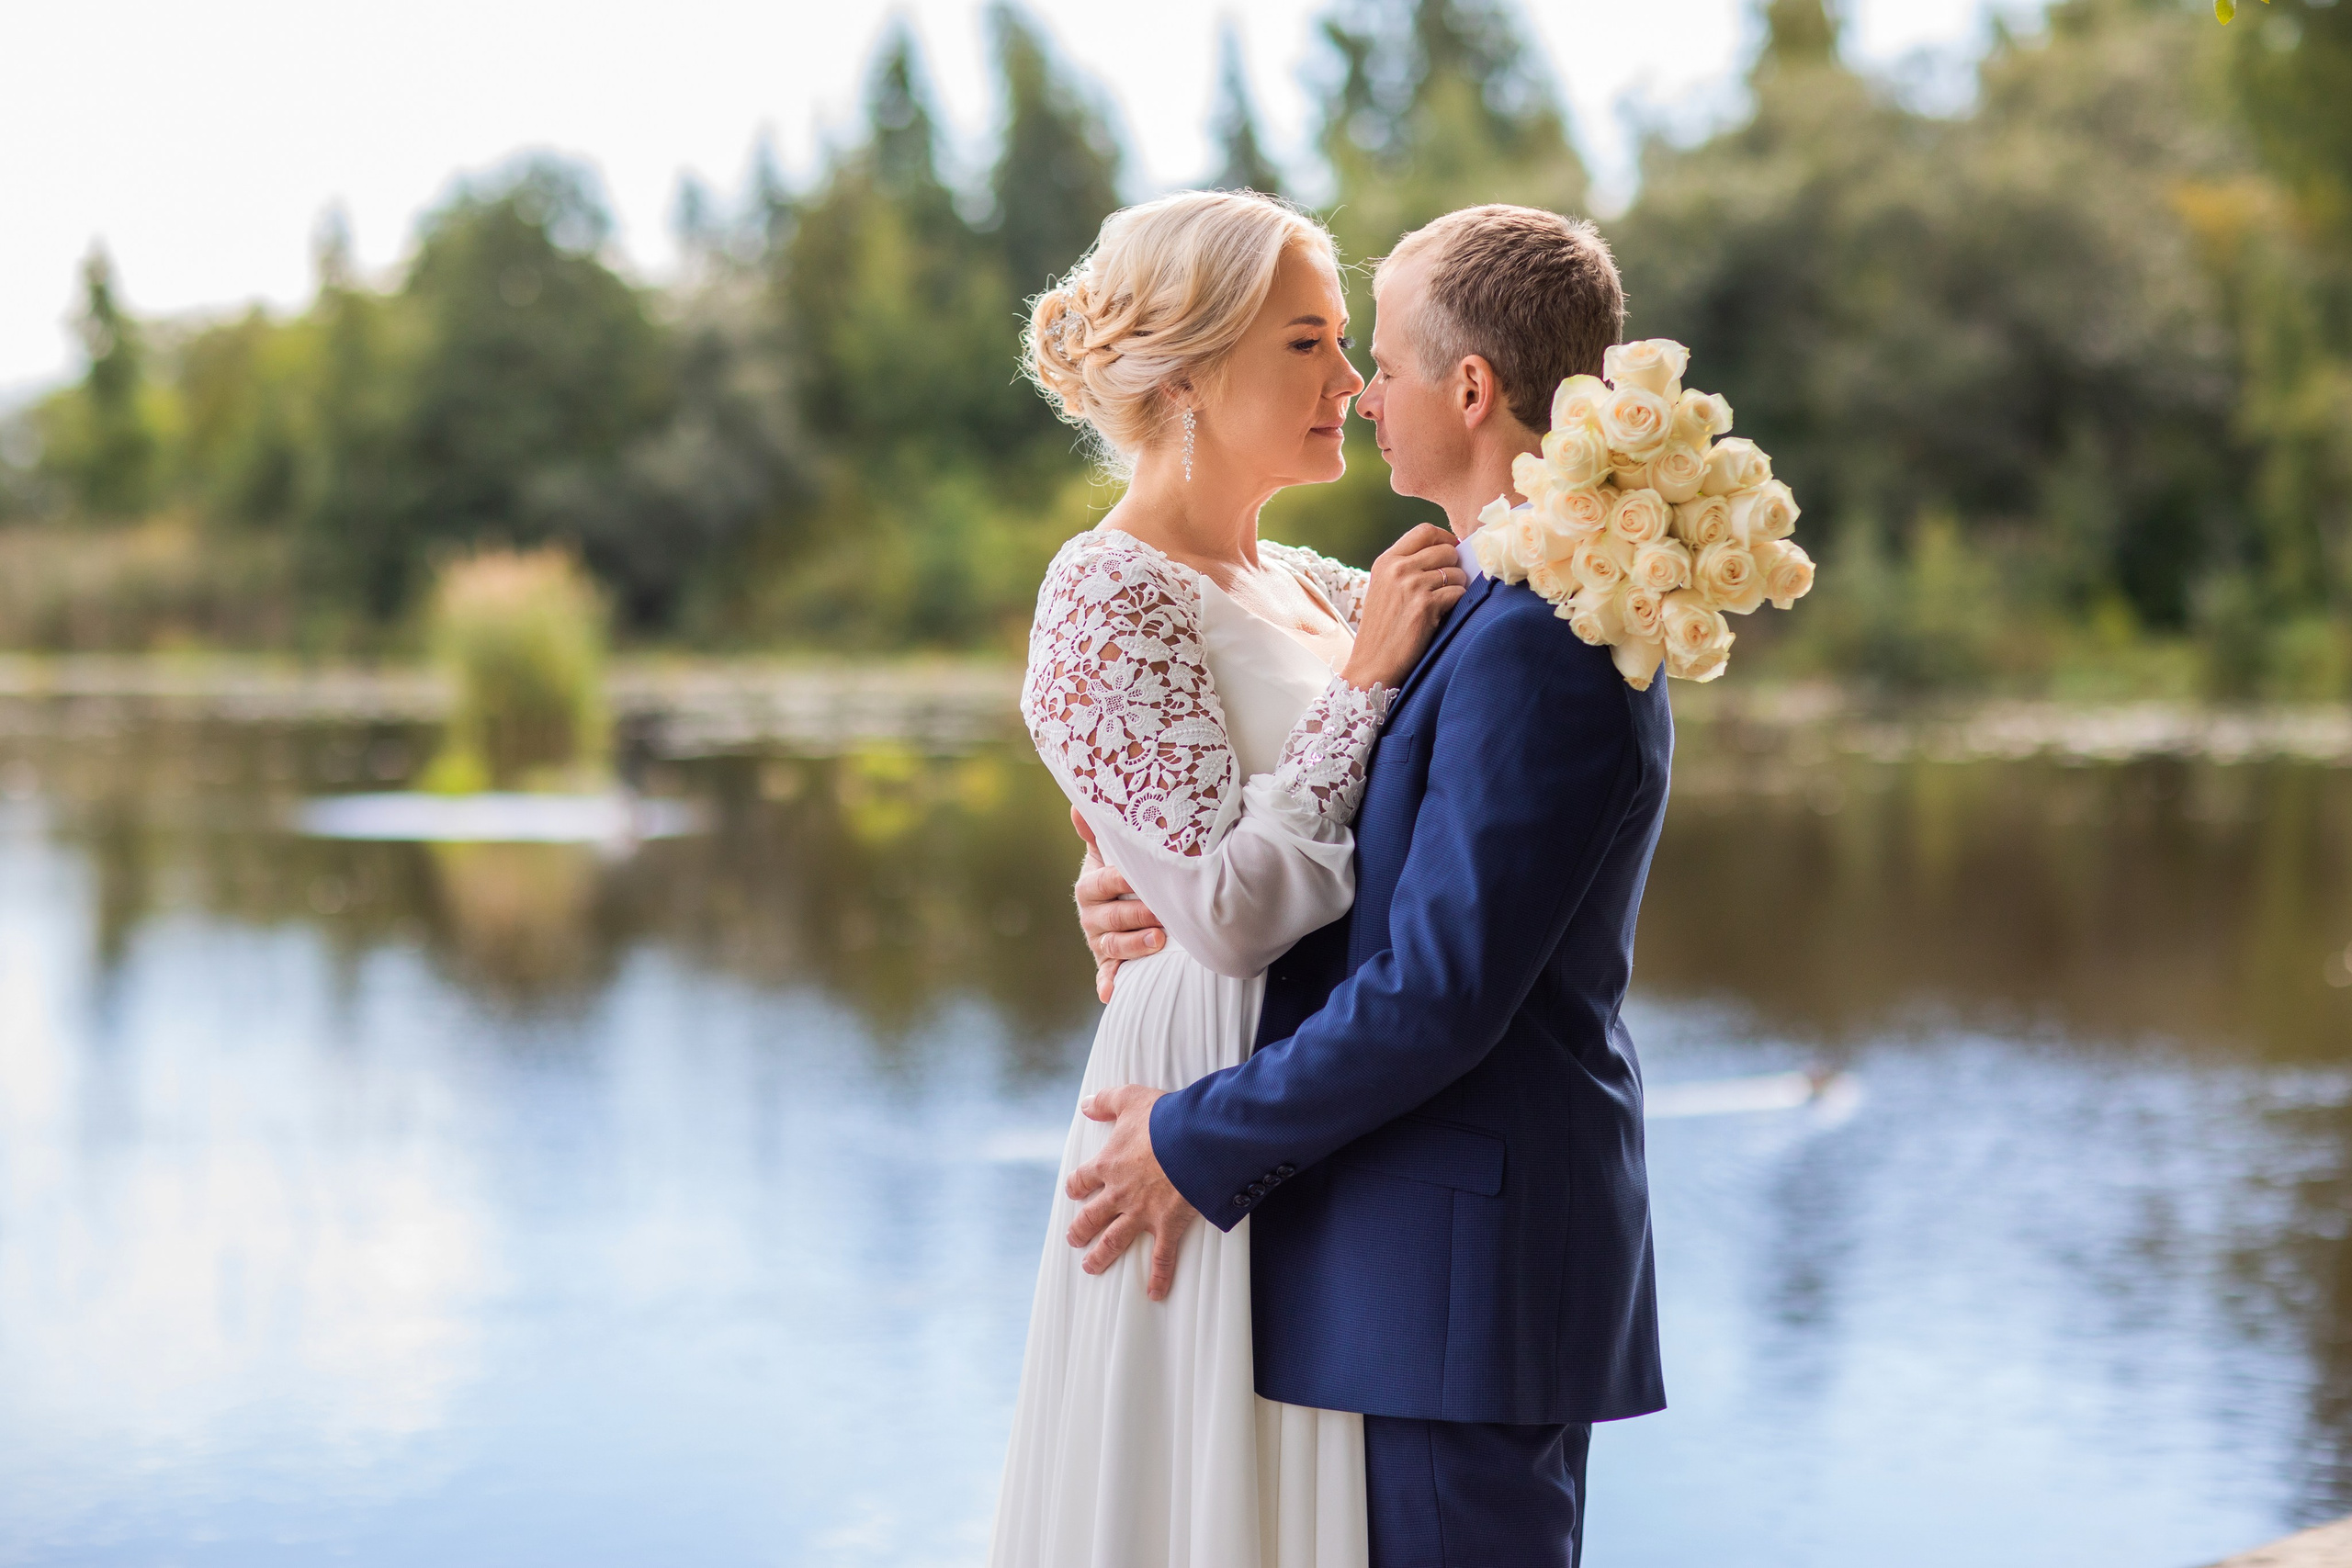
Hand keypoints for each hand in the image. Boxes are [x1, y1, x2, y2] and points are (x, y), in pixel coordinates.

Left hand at [1065, 1083, 1196, 1298]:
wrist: (1194, 1139)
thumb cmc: (1164, 1118)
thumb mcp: (1131, 1099)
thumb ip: (1106, 1101)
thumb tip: (1086, 1105)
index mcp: (1109, 1164)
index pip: (1083, 1180)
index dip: (1076, 1187)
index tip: (1073, 1192)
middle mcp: (1120, 1193)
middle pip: (1091, 1217)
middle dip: (1080, 1230)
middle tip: (1074, 1239)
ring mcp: (1142, 1213)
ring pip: (1114, 1241)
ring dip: (1101, 1256)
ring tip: (1091, 1267)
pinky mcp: (1167, 1226)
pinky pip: (1161, 1258)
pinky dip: (1159, 1277)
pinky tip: (1155, 1293)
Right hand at [1072, 809, 1165, 1001]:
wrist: (1119, 904)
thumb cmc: (1120, 875)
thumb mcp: (1108, 854)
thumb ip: (1099, 832)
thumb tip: (1079, 804)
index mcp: (1090, 887)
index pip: (1104, 883)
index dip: (1122, 881)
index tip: (1141, 876)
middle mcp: (1090, 915)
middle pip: (1112, 917)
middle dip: (1137, 916)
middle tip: (1162, 914)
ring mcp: (1098, 941)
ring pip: (1114, 945)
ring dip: (1134, 946)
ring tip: (1159, 941)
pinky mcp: (1107, 962)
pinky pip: (1107, 974)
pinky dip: (1108, 984)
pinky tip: (1111, 993)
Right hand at [1340, 522, 1465, 692]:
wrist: (1372, 664)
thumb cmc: (1383, 629)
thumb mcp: (1384, 588)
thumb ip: (1406, 567)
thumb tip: (1447, 551)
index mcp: (1386, 561)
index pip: (1425, 531)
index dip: (1445, 538)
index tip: (1452, 551)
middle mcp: (1398, 569)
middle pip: (1446, 549)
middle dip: (1455, 566)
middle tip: (1450, 584)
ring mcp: (1411, 586)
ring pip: (1456, 572)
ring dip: (1458, 587)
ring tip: (1443, 604)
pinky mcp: (1425, 606)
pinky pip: (1458, 593)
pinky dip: (1457, 604)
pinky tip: (1442, 616)